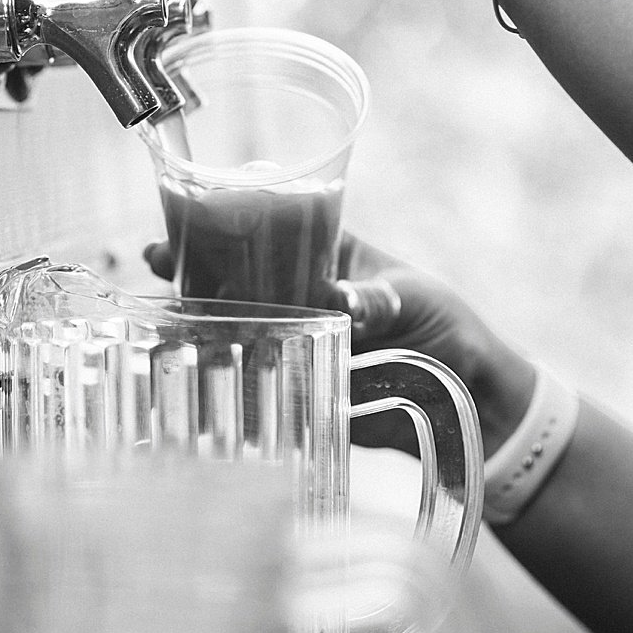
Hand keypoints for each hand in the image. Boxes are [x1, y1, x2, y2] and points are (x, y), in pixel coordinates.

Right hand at [143, 230, 536, 458]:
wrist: (476, 404)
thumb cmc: (451, 329)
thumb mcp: (418, 299)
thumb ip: (380, 299)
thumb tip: (341, 299)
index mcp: (331, 261)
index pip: (268, 234)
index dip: (221, 227)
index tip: (178, 229)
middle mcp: (306, 300)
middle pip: (239, 282)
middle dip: (194, 276)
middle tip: (156, 268)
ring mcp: (301, 345)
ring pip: (240, 332)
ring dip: (203, 330)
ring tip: (161, 328)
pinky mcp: (305, 392)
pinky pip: (260, 387)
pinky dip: (228, 388)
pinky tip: (194, 388)